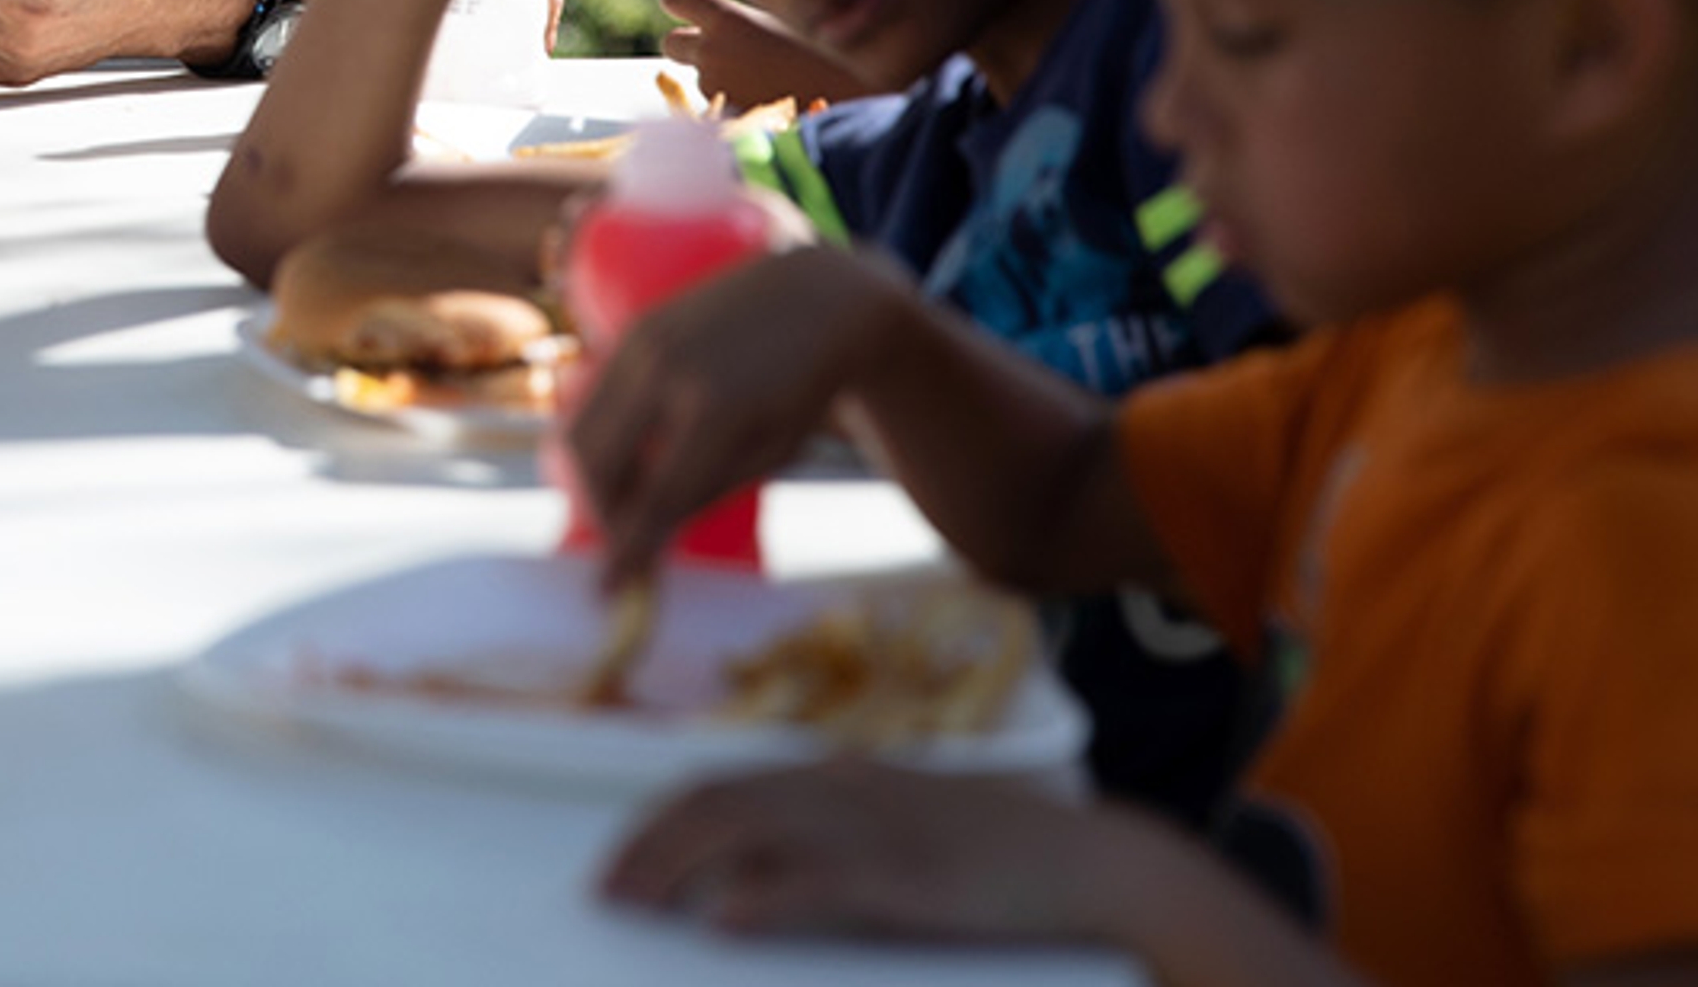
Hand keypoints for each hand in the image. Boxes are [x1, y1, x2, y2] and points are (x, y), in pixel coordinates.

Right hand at [566, 246, 897, 581]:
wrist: (816, 298)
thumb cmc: (804, 389)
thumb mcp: (771, 454)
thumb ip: (705, 492)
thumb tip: (645, 536)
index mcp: (714, 414)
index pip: (652, 499)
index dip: (626, 552)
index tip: (608, 591)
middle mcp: (668, 372)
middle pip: (598, 464)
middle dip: (600, 515)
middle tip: (622, 541)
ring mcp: (644, 343)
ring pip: (580, 429)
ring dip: (588, 478)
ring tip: (623, 502)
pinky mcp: (634, 327)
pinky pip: (592, 396)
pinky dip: (594, 437)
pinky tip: (623, 457)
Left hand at [603, 759, 1159, 940]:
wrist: (1094, 863)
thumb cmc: (1002, 856)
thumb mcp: (909, 828)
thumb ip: (840, 835)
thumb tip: (760, 877)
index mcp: (842, 777)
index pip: (724, 784)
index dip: (661, 819)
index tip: (618, 858)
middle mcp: (846, 790)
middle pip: (717, 802)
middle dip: (649, 845)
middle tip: (603, 892)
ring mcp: (875, 831)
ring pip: (748, 832)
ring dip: (677, 867)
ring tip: (632, 903)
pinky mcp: (907, 881)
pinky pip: (819, 883)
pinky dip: (762, 898)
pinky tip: (723, 920)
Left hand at [661, 0, 872, 110]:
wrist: (848, 104)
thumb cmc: (823, 58)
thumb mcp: (780, 26)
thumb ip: (741, 27)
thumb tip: (715, 27)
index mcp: (728, 19)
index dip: (682, 4)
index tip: (694, 11)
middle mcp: (712, 52)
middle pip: (671, 43)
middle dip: (688, 47)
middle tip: (719, 52)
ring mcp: (714, 89)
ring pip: (699, 78)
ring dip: (718, 79)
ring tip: (765, 82)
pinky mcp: (721, 121)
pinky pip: (715, 108)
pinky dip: (732, 107)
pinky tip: (764, 105)